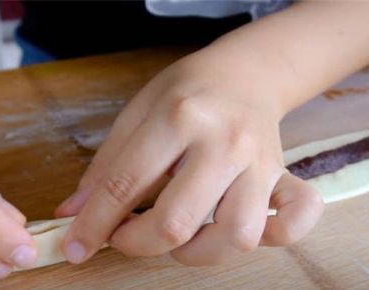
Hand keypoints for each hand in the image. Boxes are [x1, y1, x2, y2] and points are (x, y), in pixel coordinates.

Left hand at [56, 47, 323, 265]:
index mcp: (177, 117)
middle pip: (177, 221)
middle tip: (125, 235)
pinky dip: (275, 239)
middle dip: (136, 243)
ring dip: (196, 252)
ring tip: (178, 237)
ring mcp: (259, 162)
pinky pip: (294, 221)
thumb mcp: (136, 112)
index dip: (93, 224)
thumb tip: (73, 214)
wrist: (245, 72)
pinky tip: (240, 232)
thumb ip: (105, 165)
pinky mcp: (284, 176)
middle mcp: (223, 142)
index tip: (75, 248)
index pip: (125, 184)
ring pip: (235, 236)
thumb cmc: (187, 90)